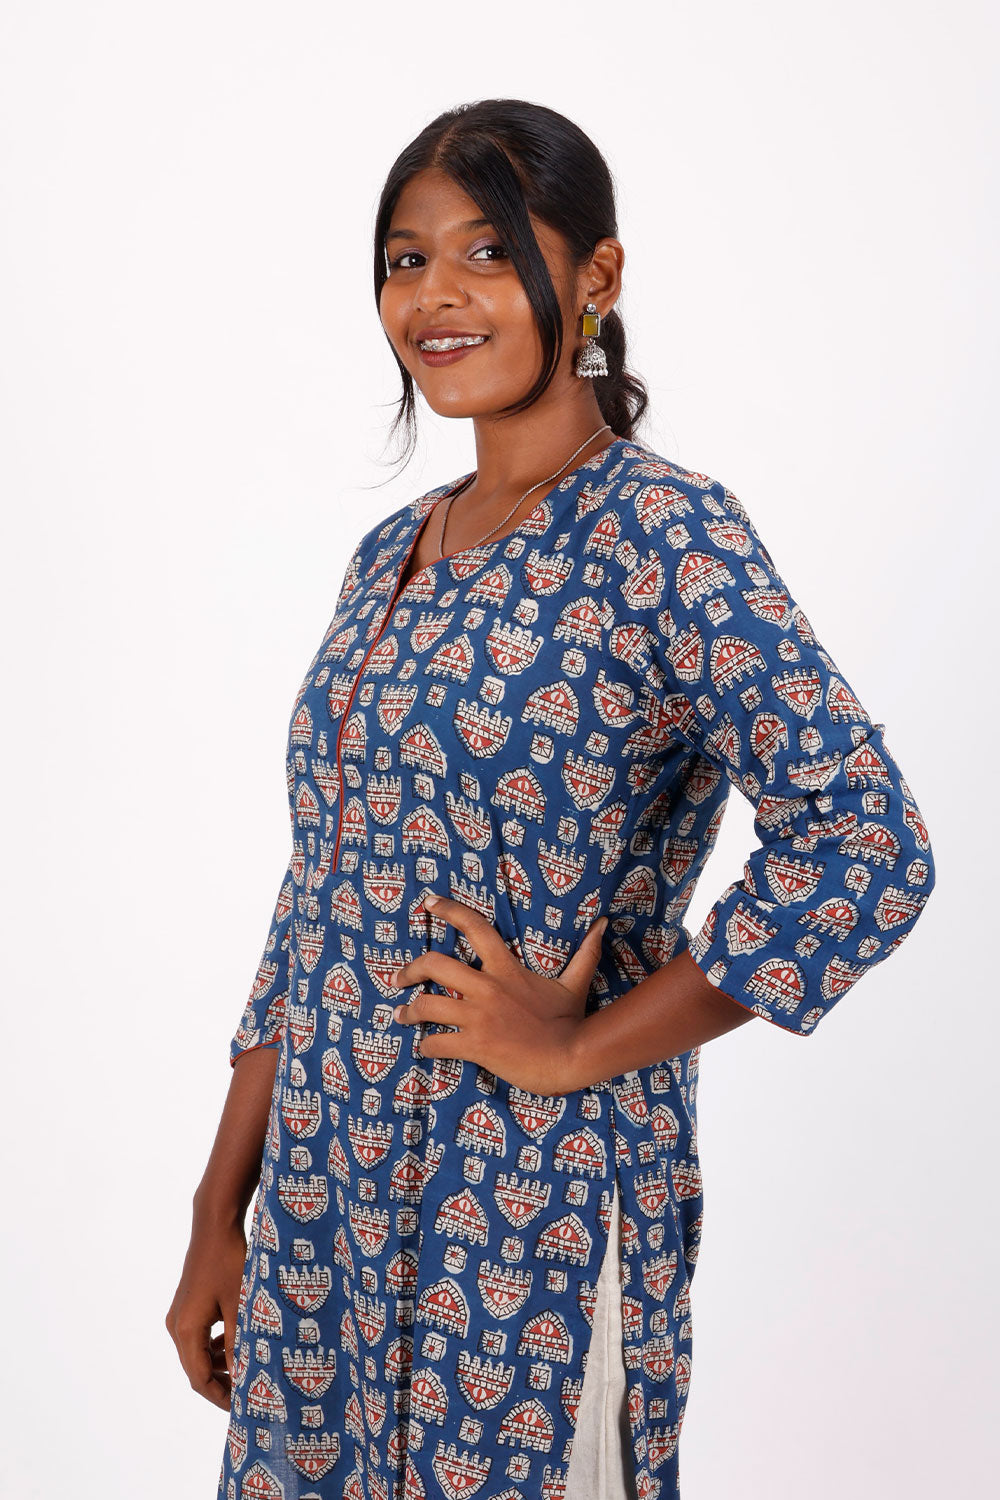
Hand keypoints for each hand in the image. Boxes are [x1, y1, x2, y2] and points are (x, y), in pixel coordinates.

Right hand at [165, 1215, 247, 1411]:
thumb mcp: (240, 1305)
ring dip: (220, 1364)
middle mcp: (177, 1326)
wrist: (214, 1224)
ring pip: (198, 1353)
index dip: (220, 1397)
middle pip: (196, 1369)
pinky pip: (199, 1336)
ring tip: (247, 1369)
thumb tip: (243, 1377)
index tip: (243, 1407)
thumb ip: (239, 1343)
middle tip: (249, 1392)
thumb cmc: (230, 1262)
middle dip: (222, 1383)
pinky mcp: (187, 1304)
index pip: (199, 1380)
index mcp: (186, 1330)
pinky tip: (236, 1343)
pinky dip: (216, 1346)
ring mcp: (180, 1315)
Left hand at [389, 892, 608, 1094]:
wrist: (571, 1058)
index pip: (474, 927)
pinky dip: (426, 1047)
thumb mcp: (576, 983)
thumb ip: (585, 952)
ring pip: (427, 1006)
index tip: (428, 902)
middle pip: (434, 964)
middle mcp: (487, 988)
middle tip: (398, 978)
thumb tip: (603, 924)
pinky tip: (424, 1049)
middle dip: (409, 970)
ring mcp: (479, 1017)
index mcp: (507, 969)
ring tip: (401, 1015)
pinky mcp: (475, 1045)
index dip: (448, 910)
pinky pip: (437, 1044)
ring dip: (409, 1011)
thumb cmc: (571, 1022)